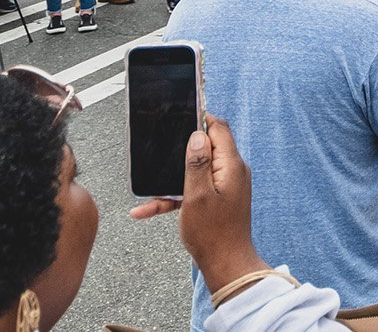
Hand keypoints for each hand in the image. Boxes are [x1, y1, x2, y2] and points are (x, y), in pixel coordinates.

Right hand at [130, 116, 267, 293]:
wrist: (225, 263)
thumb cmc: (212, 233)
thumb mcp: (197, 194)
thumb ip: (197, 162)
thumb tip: (197, 135)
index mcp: (231, 165)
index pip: (219, 129)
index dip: (200, 119)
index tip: (179, 114)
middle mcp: (232, 171)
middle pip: (206, 147)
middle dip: (181, 148)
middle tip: (159, 147)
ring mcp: (226, 184)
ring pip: (195, 170)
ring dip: (172, 178)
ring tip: (149, 185)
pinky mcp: (218, 198)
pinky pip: (194, 189)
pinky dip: (174, 196)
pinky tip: (145, 210)